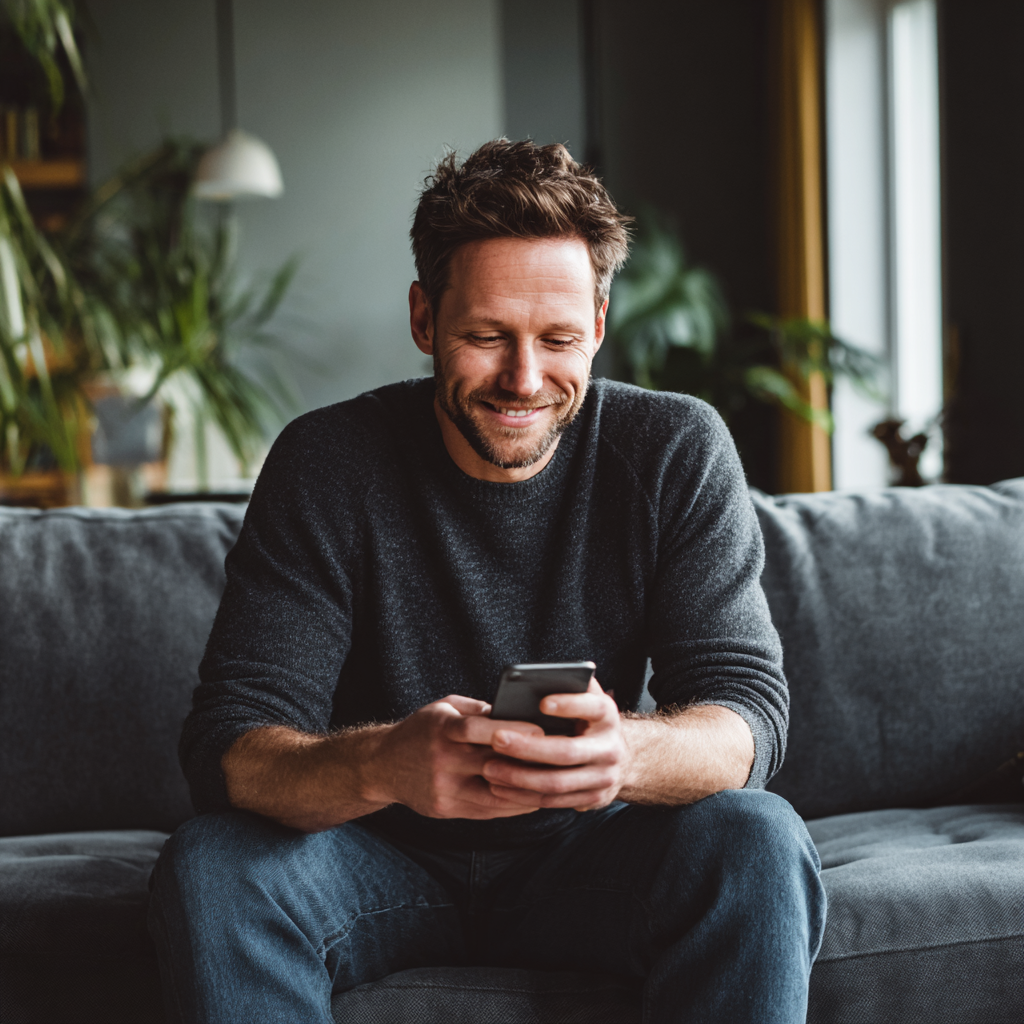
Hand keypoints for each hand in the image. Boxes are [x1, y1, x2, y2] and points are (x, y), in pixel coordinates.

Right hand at [369, 694, 543, 819]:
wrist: (382, 765)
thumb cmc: (421, 730)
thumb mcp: (444, 708)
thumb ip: (479, 711)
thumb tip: (519, 713)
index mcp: (442, 729)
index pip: (478, 730)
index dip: (511, 731)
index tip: (542, 732)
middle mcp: (441, 760)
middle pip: (492, 765)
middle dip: (528, 765)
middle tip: (560, 762)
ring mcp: (443, 789)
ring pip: (494, 795)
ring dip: (527, 792)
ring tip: (554, 785)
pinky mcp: (445, 809)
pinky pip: (486, 811)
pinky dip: (512, 807)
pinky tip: (532, 800)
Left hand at [470, 679, 628, 811]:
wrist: (621, 759)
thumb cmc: (590, 721)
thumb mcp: (588, 700)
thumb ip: (571, 686)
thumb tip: (540, 675)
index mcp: (607, 716)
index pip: (592, 707)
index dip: (569, 705)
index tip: (542, 702)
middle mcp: (610, 748)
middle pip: (566, 751)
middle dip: (528, 747)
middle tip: (496, 739)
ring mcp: (603, 778)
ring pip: (556, 782)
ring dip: (519, 777)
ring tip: (489, 768)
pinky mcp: (592, 799)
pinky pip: (553, 801)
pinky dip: (523, 796)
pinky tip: (499, 787)